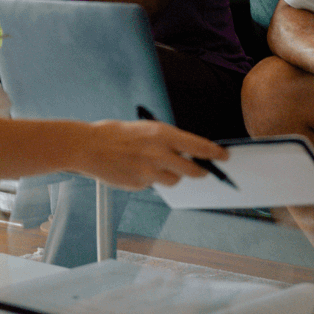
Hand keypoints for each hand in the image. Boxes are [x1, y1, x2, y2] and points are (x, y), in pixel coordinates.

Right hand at [76, 120, 229, 190]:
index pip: (198, 146)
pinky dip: (150, 179)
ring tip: (155, 165)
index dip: (214, 153)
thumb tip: (183, 150)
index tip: (224, 157)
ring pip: (174, 180)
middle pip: (192, 170)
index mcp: (162, 134)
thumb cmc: (115, 133)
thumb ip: (164, 140)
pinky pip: (153, 184)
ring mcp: (150, 171)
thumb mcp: (144, 128)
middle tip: (203, 171)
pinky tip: (135, 169)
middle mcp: (160, 153)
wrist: (88, 146)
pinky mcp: (140, 184)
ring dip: (171, 175)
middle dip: (200, 172)